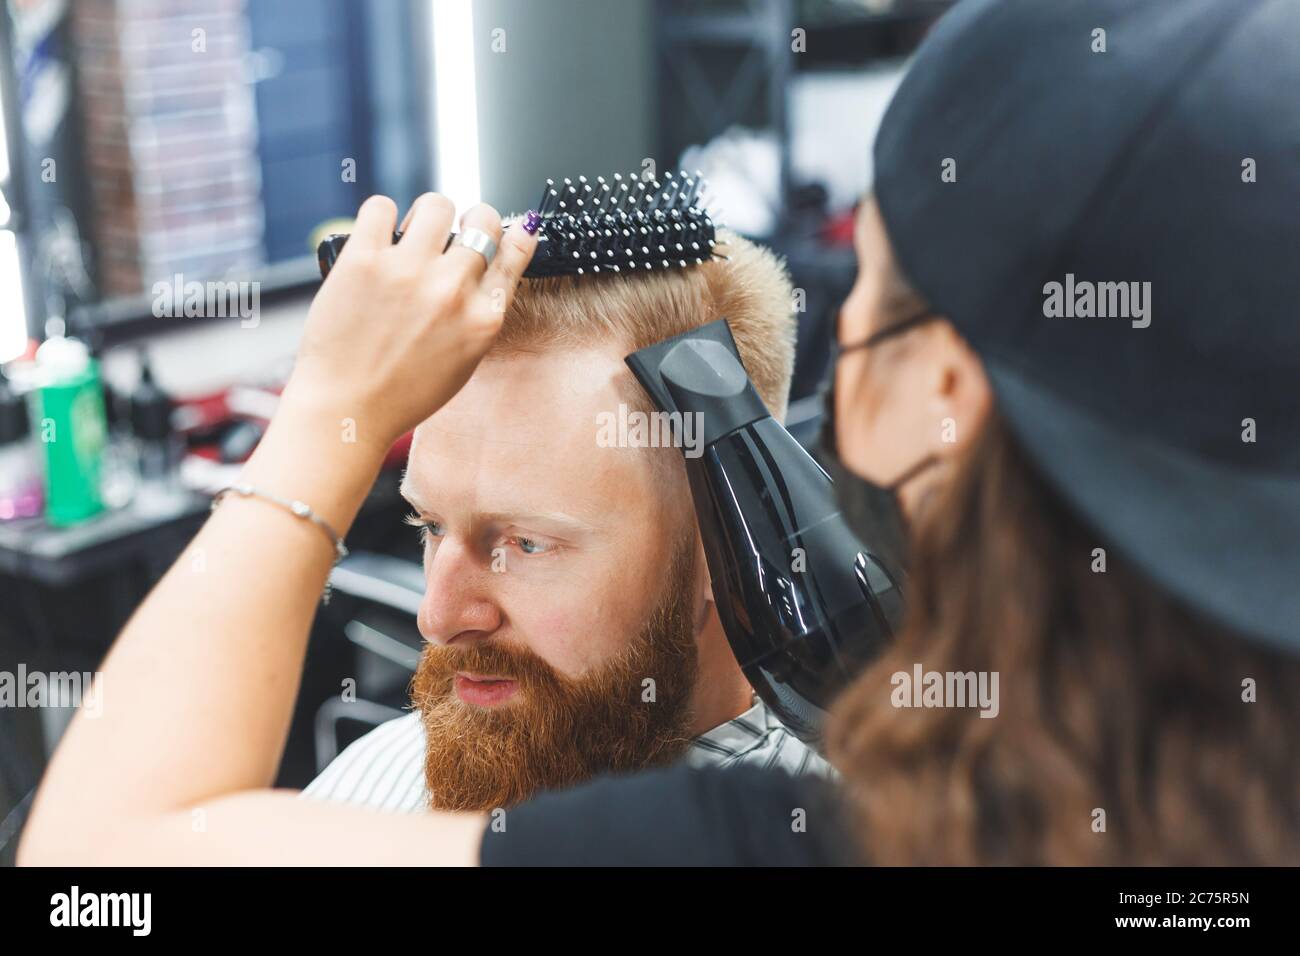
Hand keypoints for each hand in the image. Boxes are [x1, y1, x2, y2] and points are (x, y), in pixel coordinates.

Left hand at [283, 193, 536, 451]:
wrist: (347, 409)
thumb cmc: (402, 393)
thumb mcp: (464, 359)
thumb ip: (481, 313)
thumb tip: (491, 266)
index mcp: (484, 318)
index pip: (516, 249)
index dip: (510, 231)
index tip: (499, 231)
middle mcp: (453, 290)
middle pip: (481, 219)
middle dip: (469, 221)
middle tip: (447, 238)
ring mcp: (409, 272)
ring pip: (436, 204)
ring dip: (426, 215)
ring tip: (410, 237)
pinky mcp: (364, 261)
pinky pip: (381, 207)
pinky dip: (381, 216)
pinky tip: (378, 238)